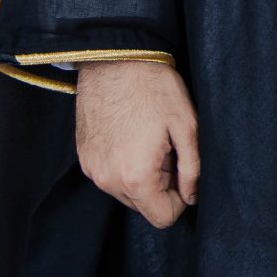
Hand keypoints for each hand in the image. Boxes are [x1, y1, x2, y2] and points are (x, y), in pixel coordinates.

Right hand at [75, 58, 200, 228]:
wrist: (115, 59)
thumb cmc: (154, 87)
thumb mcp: (186, 126)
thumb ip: (192, 169)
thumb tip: (193, 196)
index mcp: (136, 177)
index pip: (162, 218)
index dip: (180, 200)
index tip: (183, 172)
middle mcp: (108, 180)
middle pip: (143, 206)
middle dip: (161, 185)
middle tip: (167, 148)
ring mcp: (91, 169)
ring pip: (125, 192)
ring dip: (142, 175)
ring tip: (149, 139)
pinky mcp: (83, 157)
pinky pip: (109, 175)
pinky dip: (123, 164)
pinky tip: (131, 134)